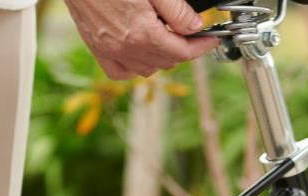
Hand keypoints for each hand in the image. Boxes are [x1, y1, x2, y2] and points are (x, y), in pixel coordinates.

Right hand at [68, 0, 213, 79]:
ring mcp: (109, 51)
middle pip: (167, 62)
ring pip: (147, 70)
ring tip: (166, 39)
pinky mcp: (97, 48)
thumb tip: (195, 27)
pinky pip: (120, 72)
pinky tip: (140, 52)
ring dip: (161, 58)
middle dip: (183, 49)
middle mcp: (126, 48)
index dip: (201, 46)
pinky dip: (134, 67)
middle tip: (189, 33)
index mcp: (143, 33)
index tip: (210, 39)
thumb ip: (177, 11)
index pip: (183, 52)